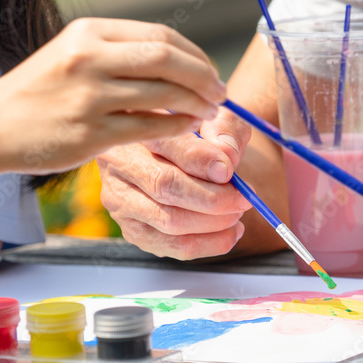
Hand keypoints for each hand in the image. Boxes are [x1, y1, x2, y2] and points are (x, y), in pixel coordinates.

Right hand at [0, 18, 225, 174]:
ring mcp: (88, 97)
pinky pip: (149, 128)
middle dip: (203, 76)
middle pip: (167, 59)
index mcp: (89, 32)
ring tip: (208, 111)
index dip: (195, 54)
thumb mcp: (74, 53)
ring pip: (163, 94)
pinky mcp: (90, 134)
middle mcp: (88, 58)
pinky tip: (188, 129)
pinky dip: (177, 127)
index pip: (160, 36)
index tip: (209, 70)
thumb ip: (120, 51)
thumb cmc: (42, 90)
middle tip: (220, 92)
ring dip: (195, 103)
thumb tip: (180, 60)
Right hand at [97, 106, 253, 259]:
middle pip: (164, 187)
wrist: (184, 150)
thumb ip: (224, 129)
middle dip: (212, 198)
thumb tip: (226, 159)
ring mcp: (120, 200)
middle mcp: (118, 163)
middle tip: (243, 198)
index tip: (229, 170)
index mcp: (136, 125)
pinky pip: (173, 247)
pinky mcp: (133, 230)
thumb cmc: (203, 128)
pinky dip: (209, 244)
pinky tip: (231, 232)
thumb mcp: (217, 115)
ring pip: (169, 222)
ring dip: (213, 223)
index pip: (166, 144)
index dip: (200, 159)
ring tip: (238, 213)